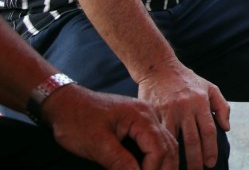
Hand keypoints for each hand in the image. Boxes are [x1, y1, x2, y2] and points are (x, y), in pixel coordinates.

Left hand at [45, 85, 177, 169]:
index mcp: (141, 116)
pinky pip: (153, 141)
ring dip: (163, 163)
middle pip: (167, 145)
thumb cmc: (76, 119)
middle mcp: (148, 114)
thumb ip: (119, 162)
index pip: (158, 148)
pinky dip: (155, 156)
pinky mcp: (137, 122)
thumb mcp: (96, 144)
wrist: (64, 102)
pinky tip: (150, 167)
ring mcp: (144, 117)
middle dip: (165, 168)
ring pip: (164, 143)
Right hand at [137, 61, 229, 169]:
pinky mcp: (152, 113)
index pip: (209, 131)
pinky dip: (160, 147)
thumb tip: (226, 128)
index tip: (211, 164)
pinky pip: (157, 134)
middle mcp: (185, 107)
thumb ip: (221, 106)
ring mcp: (167, 111)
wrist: (159, 67)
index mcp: (201, 102)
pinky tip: (162, 157)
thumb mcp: (209, 87)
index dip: (210, 150)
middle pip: (192, 140)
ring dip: (176, 158)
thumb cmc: (187, 80)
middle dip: (195, 160)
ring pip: (173, 140)